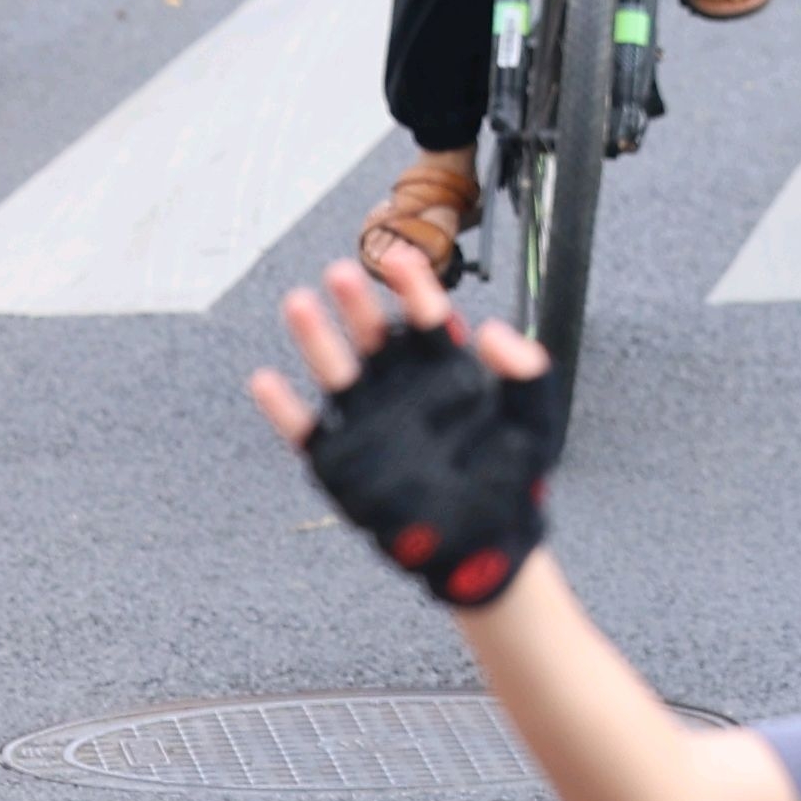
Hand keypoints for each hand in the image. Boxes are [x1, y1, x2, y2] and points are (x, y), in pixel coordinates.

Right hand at [249, 244, 563, 607]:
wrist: (487, 541)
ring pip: (337, 373)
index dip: (414, 287)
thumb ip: (526, 373)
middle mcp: (402, 390)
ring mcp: (370, 424)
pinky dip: (285, 410)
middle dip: (358, 304)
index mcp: (447, 372)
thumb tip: (491, 330)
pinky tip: (267, 381)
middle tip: (342, 271)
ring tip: (300, 303)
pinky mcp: (342, 462)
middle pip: (375, 338)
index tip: (400, 258)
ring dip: (316, 339)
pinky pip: (306, 433)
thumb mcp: (534, 422)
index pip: (427, 319)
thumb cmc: (512, 478)